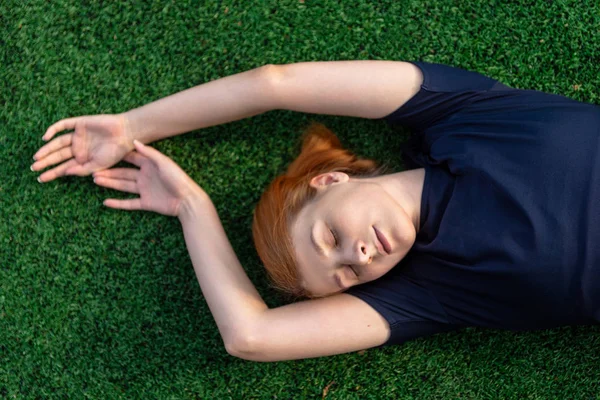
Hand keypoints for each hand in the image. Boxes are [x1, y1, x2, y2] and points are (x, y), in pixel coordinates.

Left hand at [32, 114, 133, 181]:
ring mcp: (78, 135)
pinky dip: (53, 130)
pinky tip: (45, 137)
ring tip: (37, 157)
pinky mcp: (79, 124)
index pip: (64, 167)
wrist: (125, 133)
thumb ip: (82, 170)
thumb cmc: (116, 152)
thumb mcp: (99, 165)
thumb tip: (65, 172)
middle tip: (34, 168)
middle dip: (46, 162)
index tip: (41, 179)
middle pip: (58, 155)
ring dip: (47, 149)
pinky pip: (62, 126)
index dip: (53, 172)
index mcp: (83, 158)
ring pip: (57, 142)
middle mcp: (78, 147)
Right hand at [92, 140, 206, 216]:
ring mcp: (145, 190)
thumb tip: (134, 141)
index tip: (104, 151)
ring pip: (123, 186)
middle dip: (109, 172)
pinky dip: (117, 203)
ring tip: (95, 180)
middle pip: (123, 173)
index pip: (131, 159)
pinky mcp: (146, 203)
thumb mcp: (163, 163)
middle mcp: (145, 177)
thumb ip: (149, 153)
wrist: (187, 200)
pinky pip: (129, 203)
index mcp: (150, 165)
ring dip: (109, 184)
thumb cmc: (178, 178)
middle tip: (92, 170)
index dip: (118, 156)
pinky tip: (105, 202)